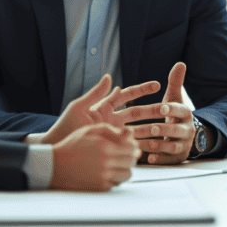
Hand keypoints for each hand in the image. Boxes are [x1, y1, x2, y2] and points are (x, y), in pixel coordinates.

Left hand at [35, 74, 160, 144]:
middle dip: (153, 109)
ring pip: (138, 129)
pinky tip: (156, 145)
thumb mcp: (80, 108)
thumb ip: (96, 94)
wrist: (57, 149)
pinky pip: (131, 145)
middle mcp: (112, 120)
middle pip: (137, 112)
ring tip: (167, 126)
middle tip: (169, 106)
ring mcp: (114, 134)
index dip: (142, 89)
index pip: (127, 95)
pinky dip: (144, 145)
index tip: (157, 85)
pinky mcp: (114, 147)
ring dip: (152, 127)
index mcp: (105, 107)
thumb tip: (110, 77)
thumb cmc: (65, 127)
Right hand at [50, 124, 139, 190]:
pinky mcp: (99, 187)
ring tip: (117, 165)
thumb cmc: (72, 146)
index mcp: (106, 147)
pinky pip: (116, 184)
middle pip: (132, 162)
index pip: (132, 148)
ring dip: (125, 169)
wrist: (55, 166)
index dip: (132, 146)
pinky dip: (115, 179)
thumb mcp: (90, 130)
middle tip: (123, 155)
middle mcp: (106, 162)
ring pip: (127, 175)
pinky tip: (107, 173)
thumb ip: (111, 130)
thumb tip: (129, 133)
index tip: (128, 146)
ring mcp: (103, 176)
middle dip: (130, 157)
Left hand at [131, 62, 195, 164]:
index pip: (180, 110)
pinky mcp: (178, 158)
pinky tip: (150, 159)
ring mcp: (184, 145)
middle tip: (152, 128)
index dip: (172, 109)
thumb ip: (176, 82)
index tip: (162, 108)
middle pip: (177, 130)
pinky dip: (160, 159)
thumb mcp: (175, 98)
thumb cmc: (174, 114)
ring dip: (160, 146)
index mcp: (185, 113)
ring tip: (146, 144)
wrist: (184, 136)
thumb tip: (180, 63)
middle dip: (164, 129)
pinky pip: (169, 160)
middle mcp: (187, 130)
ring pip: (173, 147)